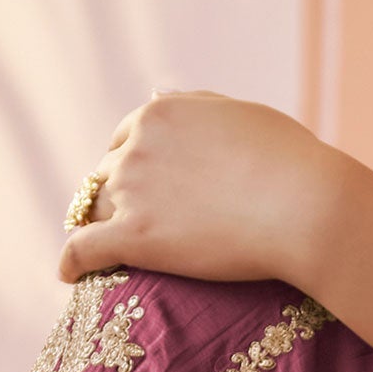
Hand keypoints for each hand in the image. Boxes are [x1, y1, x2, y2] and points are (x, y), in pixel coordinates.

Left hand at [57, 92, 343, 289]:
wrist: (305, 206)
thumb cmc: (291, 162)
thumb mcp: (243, 115)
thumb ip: (200, 106)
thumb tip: (164, 96)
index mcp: (161, 113)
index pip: (126, 137)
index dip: (131, 162)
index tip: (139, 183)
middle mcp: (137, 146)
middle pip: (107, 173)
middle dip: (116, 194)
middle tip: (129, 220)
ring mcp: (132, 191)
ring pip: (95, 209)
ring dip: (98, 225)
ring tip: (98, 249)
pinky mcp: (134, 237)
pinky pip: (83, 249)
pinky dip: (72, 262)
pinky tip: (68, 275)